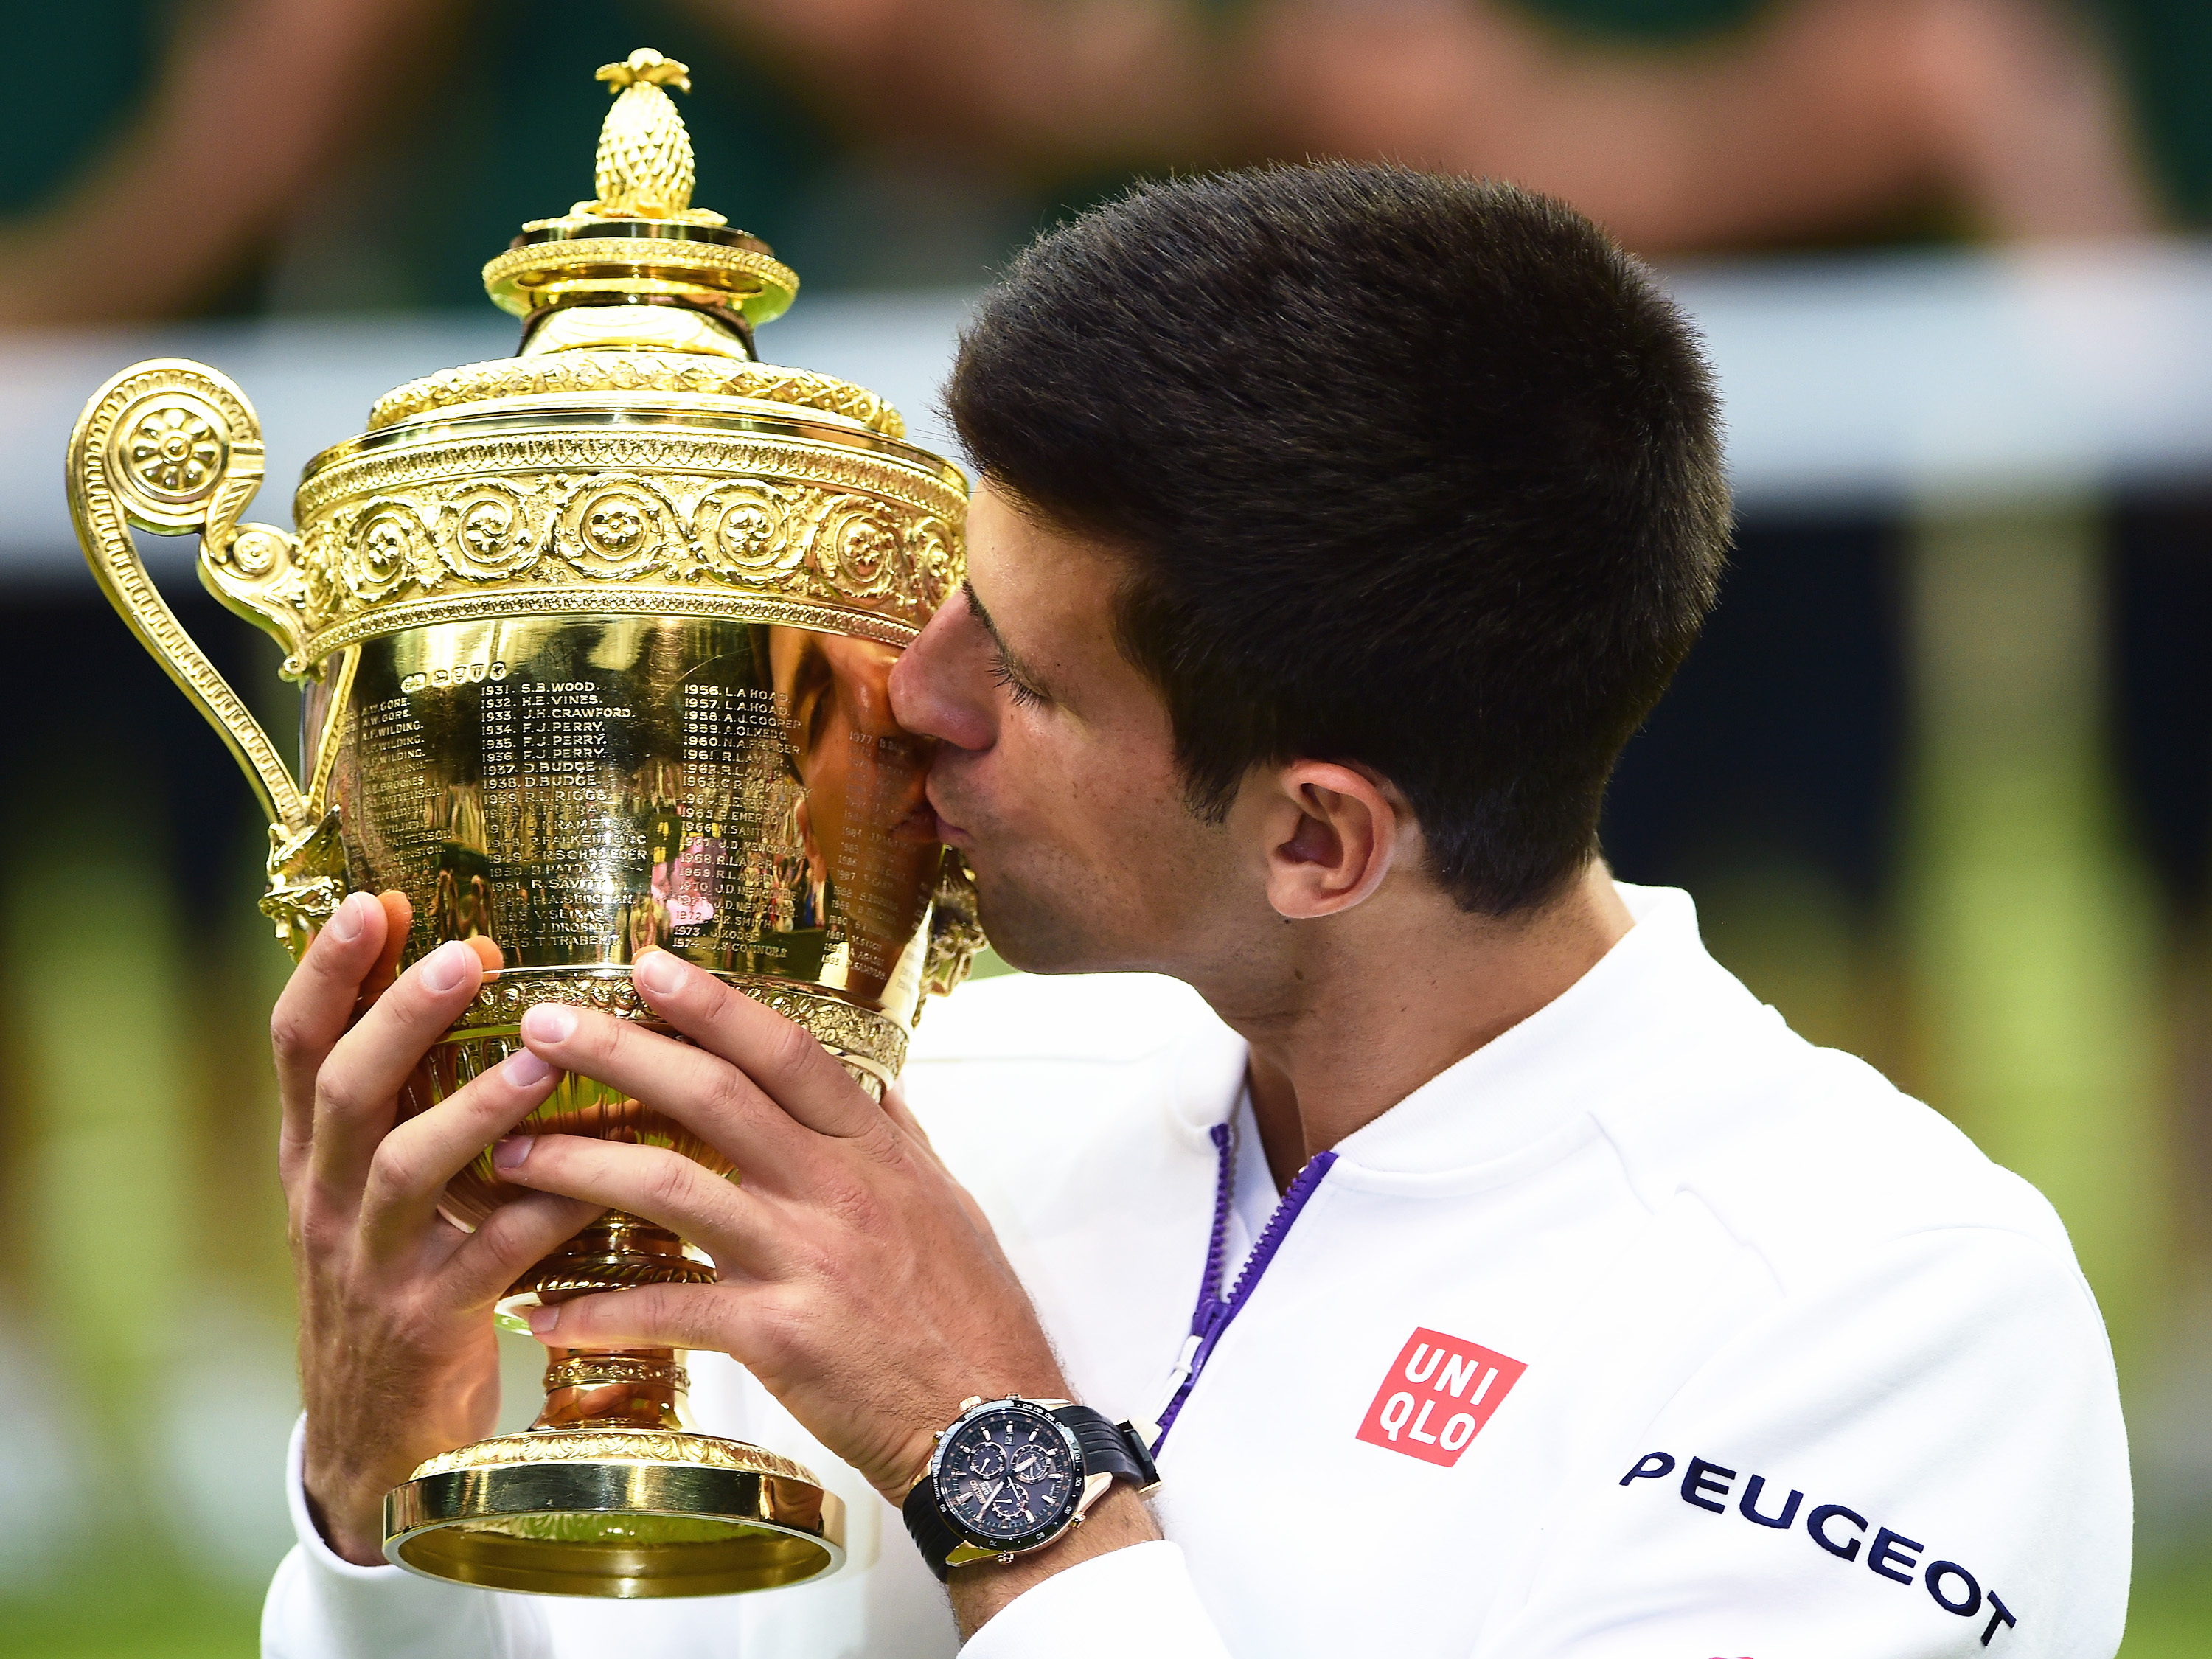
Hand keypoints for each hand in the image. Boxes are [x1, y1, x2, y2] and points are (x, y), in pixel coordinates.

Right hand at [272, 891, 598, 1563]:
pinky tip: (600, 1175)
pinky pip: (492, 1255)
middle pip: (345, 1091)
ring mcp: (372, 1264)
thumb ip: (401, 1106)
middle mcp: (326, 1200)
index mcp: (312, 1156)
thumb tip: (459, 979)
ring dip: (475, 1108)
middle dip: (401, 1017)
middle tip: (465, 952)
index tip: (371, 901)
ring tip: (540, 1056)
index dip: (327, 972)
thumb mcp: (370, 1193)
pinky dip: (548, 1208)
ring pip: (407, 1171)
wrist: (371, 1444)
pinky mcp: (428, 1324)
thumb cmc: (395, 1281)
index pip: (297, 1046)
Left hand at [493, 950, 1162, 1630]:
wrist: (993, 1424)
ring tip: (506, 1157)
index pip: (785, 1051)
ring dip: (577, 1168)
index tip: (647, 966)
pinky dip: (598, 1311)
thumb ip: (896, 1137)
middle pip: (712, 1095)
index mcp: (873, 1149)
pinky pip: (668, 1310)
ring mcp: (805, 1258)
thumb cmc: (971, 1314)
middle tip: (541, 1027)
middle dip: (618, 1051)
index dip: (713, 1003)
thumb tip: (872, 1083)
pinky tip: (543, 1313)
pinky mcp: (778, 1336)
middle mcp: (836, 1189)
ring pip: (670, 1186)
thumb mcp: (946, 1202)